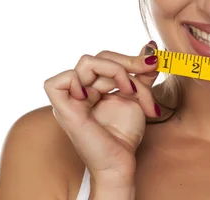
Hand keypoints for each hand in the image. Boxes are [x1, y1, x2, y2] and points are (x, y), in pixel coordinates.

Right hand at [44, 42, 160, 187]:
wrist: (121, 162)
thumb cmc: (125, 135)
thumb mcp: (137, 95)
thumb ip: (140, 72)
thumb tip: (150, 47)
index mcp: (92, 86)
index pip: (107, 58)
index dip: (130, 60)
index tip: (153, 65)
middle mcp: (79, 90)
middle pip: (99, 57)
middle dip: (128, 64)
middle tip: (148, 72)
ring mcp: (70, 99)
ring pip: (87, 63)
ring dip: (116, 72)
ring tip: (130, 92)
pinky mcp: (63, 110)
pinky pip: (56, 83)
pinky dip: (77, 82)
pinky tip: (95, 96)